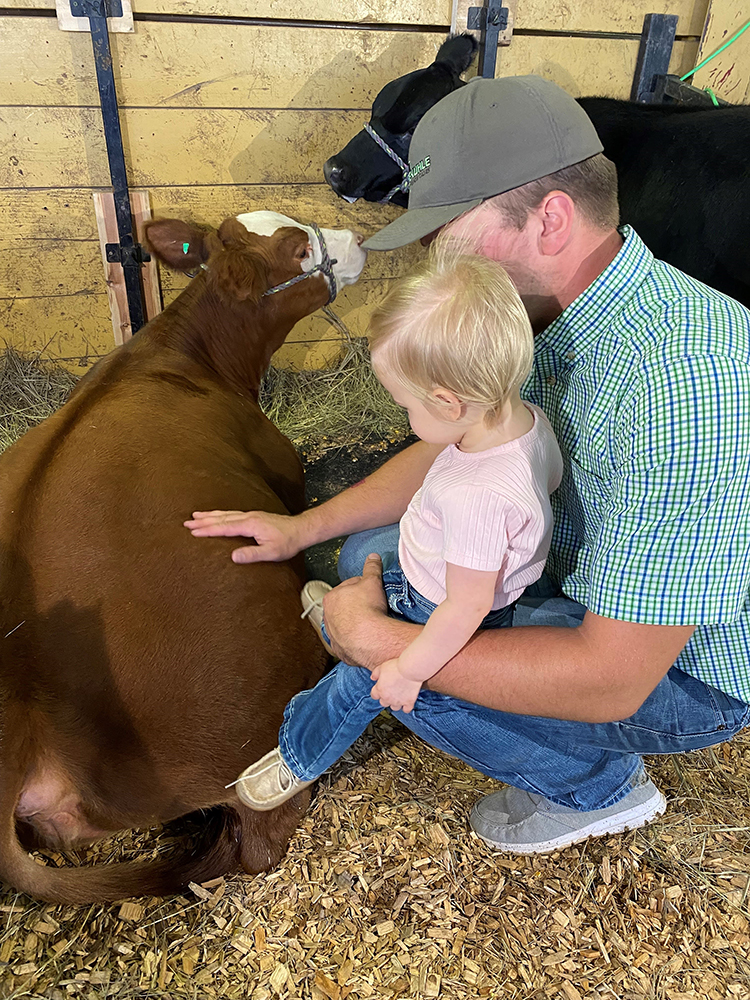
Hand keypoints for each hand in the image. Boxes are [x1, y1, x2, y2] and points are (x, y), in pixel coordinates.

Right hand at [184, 509, 302, 562]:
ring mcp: (251, 515)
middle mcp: (248, 517)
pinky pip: (232, 514)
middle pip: (221, 518)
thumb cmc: (288, 543)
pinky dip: (221, 514)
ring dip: (210, 515)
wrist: (301, 530)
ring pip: (226, 514)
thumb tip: (233, 557)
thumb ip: (252, 554)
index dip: (208, 530)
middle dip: (203, 521)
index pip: (224, 528)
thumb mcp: (271, 553)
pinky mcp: (254, 517)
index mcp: (250, 525)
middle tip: (186, 522)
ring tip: (195, 515)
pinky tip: (217, 515)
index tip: (193, 531)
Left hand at [323, 553, 395, 666]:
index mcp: (331, 597)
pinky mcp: (340, 650)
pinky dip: (356, 640)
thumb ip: (371, 568)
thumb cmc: (367, 609)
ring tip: (371, 624)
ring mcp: (332, 635)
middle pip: (345, 607)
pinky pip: (348, 642)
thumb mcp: (372, 582)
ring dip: (356, 624)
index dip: (362, 588)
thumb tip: (373, 557)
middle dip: (357, 606)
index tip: (371, 592)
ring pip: (345, 626)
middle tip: (373, 607)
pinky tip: (367, 638)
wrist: (369, 639)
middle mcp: (327, 617)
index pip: (348, 587)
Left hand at [370, 658, 421, 712]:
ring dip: (395, 703)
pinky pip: (406, 710)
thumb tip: (372, 678)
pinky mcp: (408, 702)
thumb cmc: (396, 667)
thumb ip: (375, 673)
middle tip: (390, 691)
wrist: (409, 669)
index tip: (381, 688)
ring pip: (394, 708)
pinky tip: (407, 702)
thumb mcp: (382, 667)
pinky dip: (406, 707)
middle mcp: (387, 698)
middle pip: (383, 703)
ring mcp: (398, 701)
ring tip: (399, 696)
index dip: (377, 692)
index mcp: (379, 689)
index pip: (374, 696)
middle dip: (386, 698)